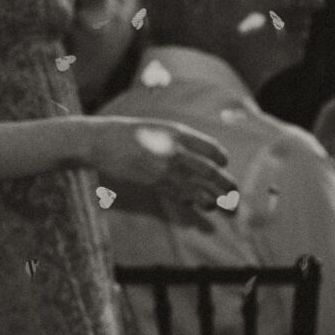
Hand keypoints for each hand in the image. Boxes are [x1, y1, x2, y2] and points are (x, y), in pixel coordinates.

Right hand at [77, 117, 236, 209]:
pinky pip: (178, 194)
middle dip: (226, 185)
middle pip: (210, 171)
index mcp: (178, 133)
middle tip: (235, 194)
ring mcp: (163, 168)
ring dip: (212, 199)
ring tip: (221, 206)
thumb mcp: (159, 128)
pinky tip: (198, 204)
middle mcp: (174, 151)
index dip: (222, 158)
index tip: (225, 163)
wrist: (99, 140)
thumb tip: (200, 154)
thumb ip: (180, 140)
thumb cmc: (129, 132)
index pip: (211, 149)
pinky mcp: (152, 182)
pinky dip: (190, 200)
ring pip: (196, 188)